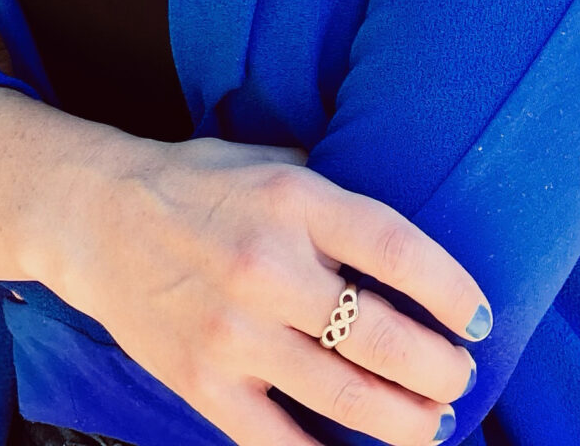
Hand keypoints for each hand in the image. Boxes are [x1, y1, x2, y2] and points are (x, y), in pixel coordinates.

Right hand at [45, 133, 488, 445]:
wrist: (98, 219)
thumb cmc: (203, 185)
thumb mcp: (278, 162)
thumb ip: (337, 199)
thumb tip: (411, 236)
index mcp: (295, 202)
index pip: (396, 249)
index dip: (450, 289)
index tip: (481, 316)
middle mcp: (268, 268)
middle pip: (379, 335)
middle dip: (437, 368)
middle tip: (463, 376)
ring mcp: (234, 333)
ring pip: (343, 395)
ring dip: (403, 419)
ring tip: (435, 423)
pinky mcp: (203, 384)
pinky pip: (277, 440)